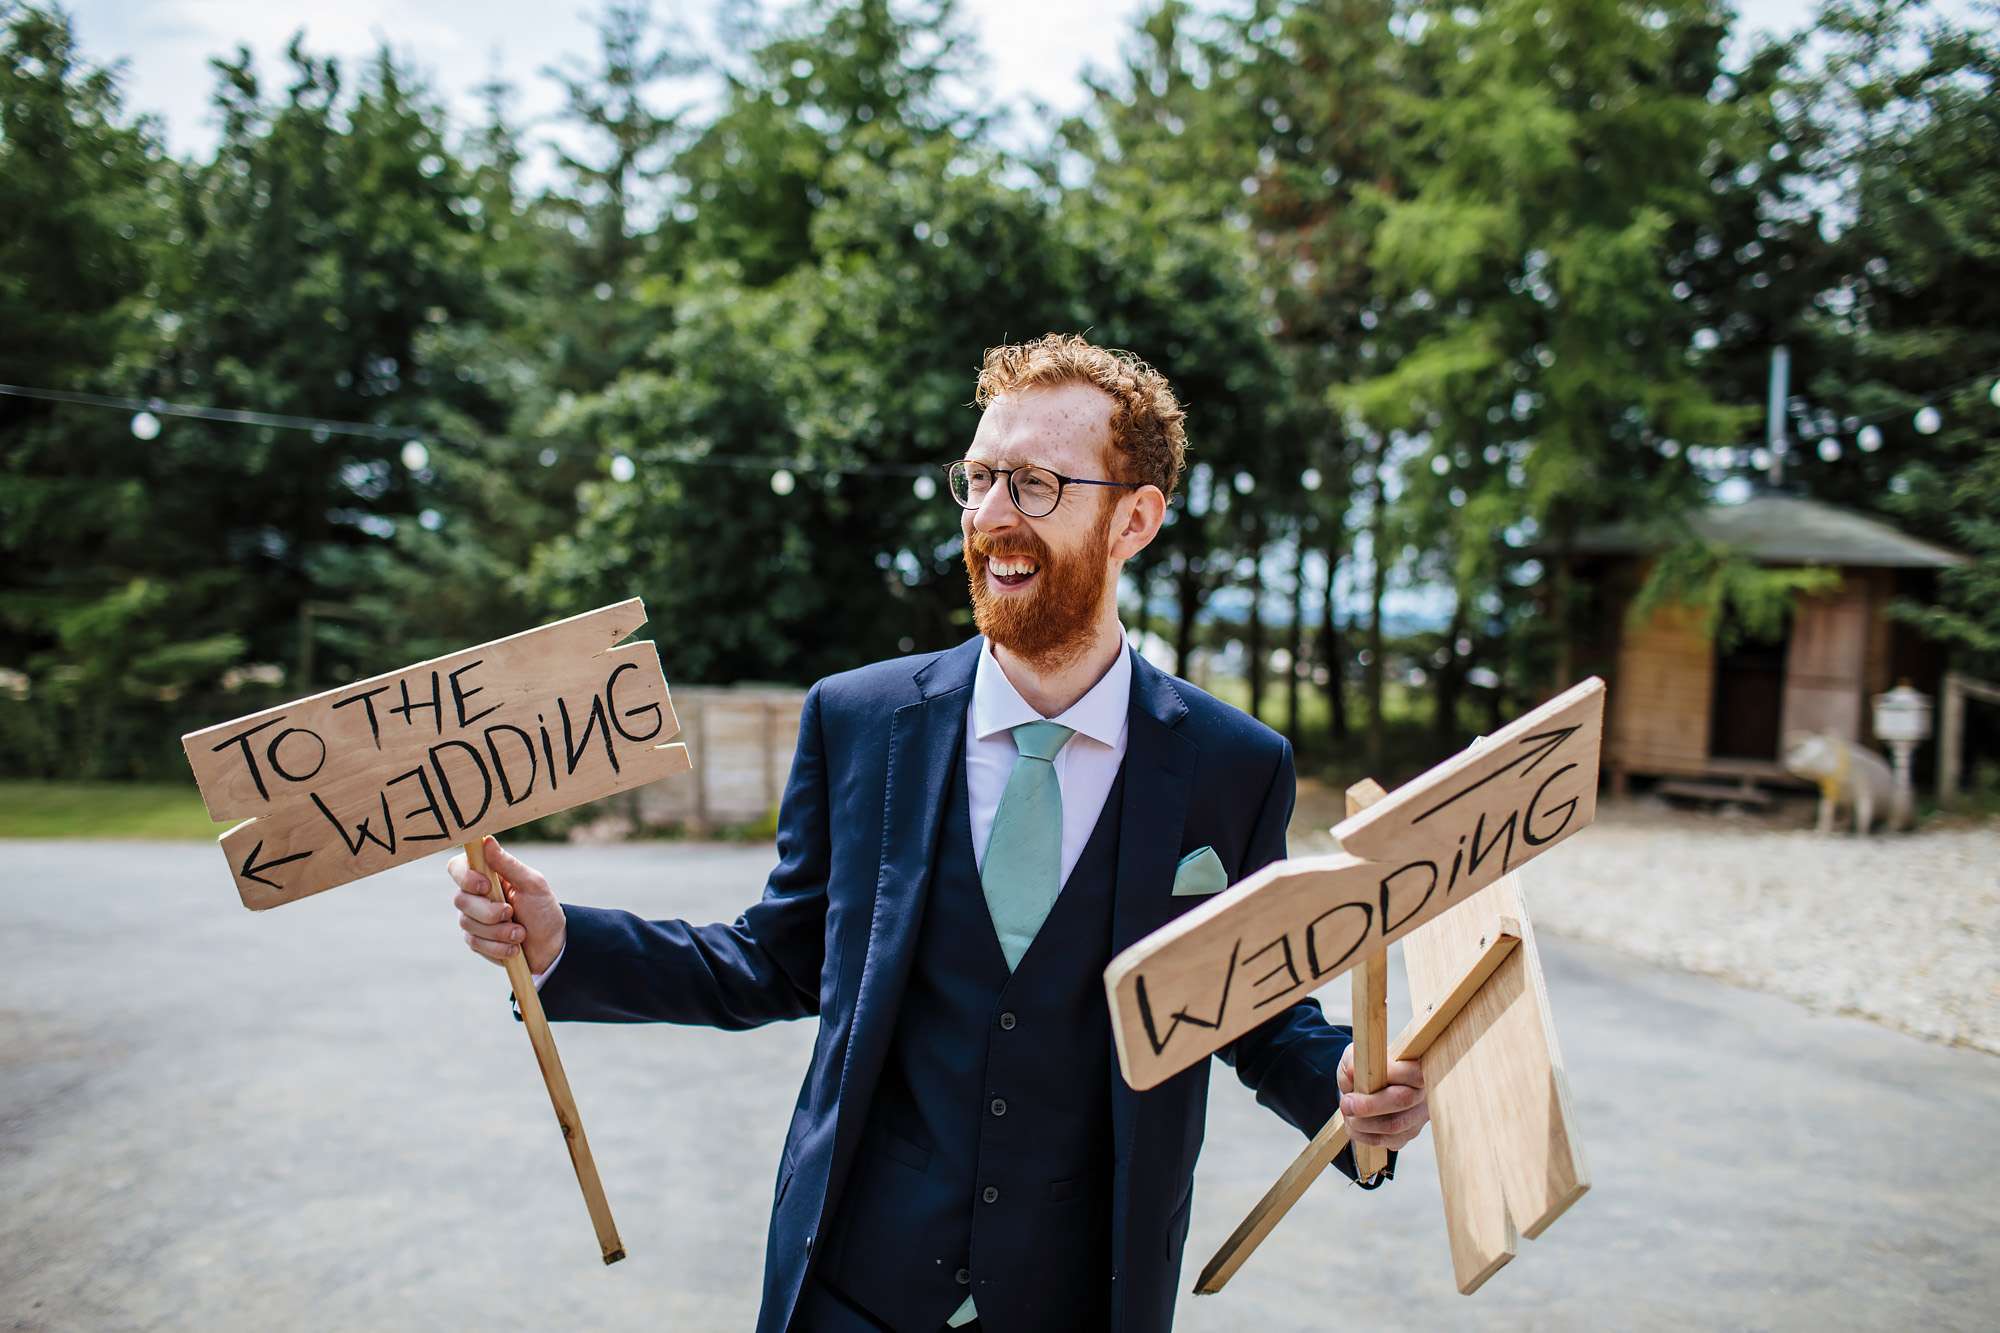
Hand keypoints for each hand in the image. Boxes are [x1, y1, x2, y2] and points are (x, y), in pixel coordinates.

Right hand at [448, 836, 565, 973]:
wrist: (550, 944)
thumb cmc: (542, 908)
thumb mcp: (532, 884)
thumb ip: (508, 864)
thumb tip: (486, 840)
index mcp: (487, 874)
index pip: (457, 867)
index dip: (466, 877)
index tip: (487, 886)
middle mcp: (475, 894)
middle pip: (460, 899)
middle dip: (489, 911)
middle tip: (511, 913)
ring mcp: (472, 917)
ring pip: (468, 923)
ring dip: (499, 931)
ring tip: (520, 933)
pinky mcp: (475, 939)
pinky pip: (475, 943)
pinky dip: (498, 947)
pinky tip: (514, 947)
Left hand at [1337, 1043, 1428, 1150]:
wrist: (1371, 1084)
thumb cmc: (1366, 1066)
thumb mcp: (1356, 1056)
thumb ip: (1353, 1061)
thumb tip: (1352, 1073)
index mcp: (1417, 1066)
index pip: (1413, 1072)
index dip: (1389, 1075)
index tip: (1356, 1076)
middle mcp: (1423, 1092)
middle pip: (1403, 1100)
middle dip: (1368, 1105)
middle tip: (1346, 1103)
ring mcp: (1419, 1116)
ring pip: (1394, 1126)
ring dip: (1363, 1123)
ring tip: (1348, 1115)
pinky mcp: (1410, 1134)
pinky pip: (1388, 1141)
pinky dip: (1365, 1136)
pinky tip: (1354, 1126)